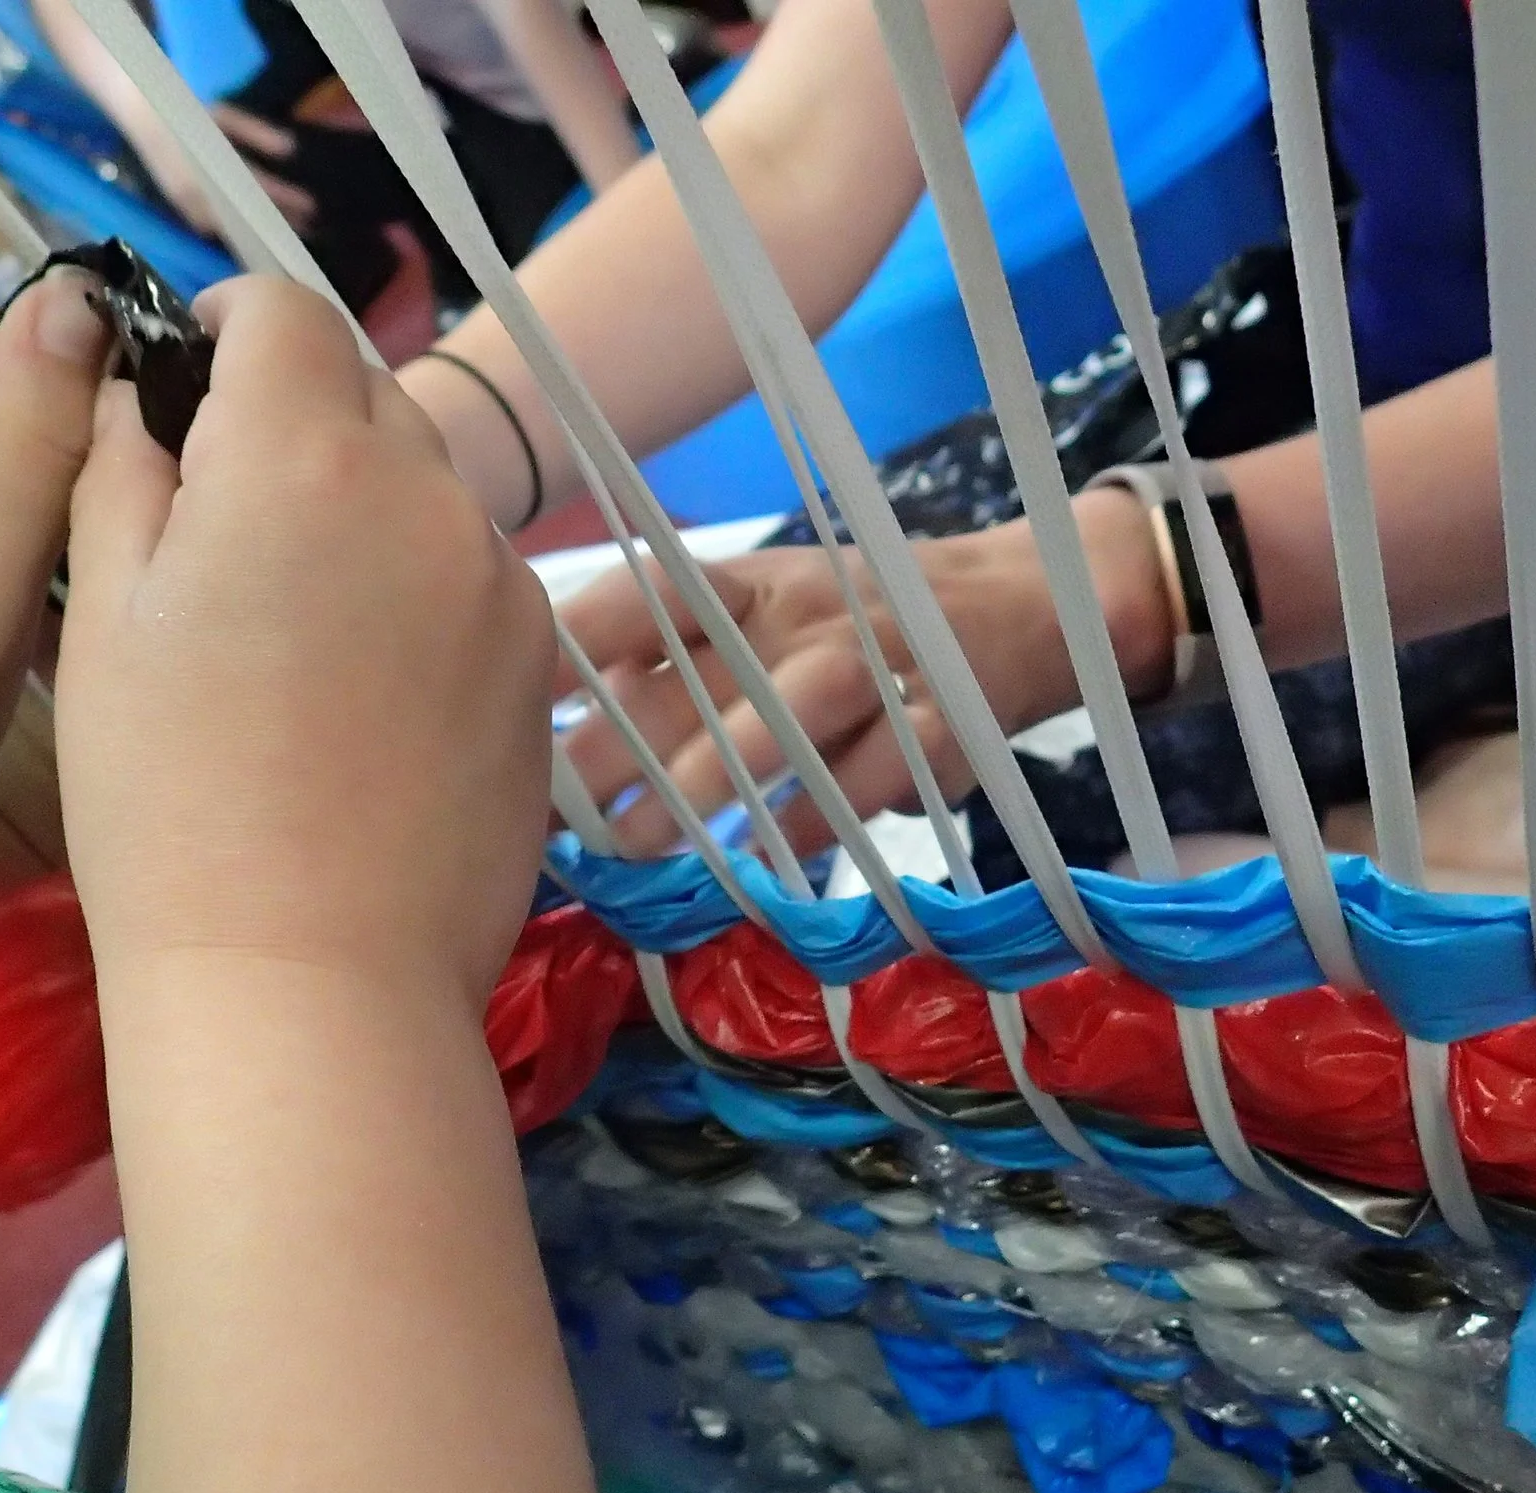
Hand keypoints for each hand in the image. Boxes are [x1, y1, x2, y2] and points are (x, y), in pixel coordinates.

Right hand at [56, 276, 552, 1005]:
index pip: (284, 309)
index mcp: (305, 456)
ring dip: (362, 514)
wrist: (310, 976)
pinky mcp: (541, 662)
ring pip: (424, 492)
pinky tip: (366, 695)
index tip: (187, 384)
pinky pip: (472, 580)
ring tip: (296, 633)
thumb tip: (139, 387)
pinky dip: (419, 595)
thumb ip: (124, 463)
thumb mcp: (102, 615)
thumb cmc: (168, 802)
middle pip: (364, 394)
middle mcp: (429, 492)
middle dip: (294, 424)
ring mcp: (503, 579)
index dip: (224, 328)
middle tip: (223, 528)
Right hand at [129, 107, 315, 236]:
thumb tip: (291, 150)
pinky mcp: (185, 214)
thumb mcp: (223, 114)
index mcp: (211, 169)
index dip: (286, 200)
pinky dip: (242, 234)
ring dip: (264, 234)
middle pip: (251, 219)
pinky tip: (262, 235)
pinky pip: (219, 231)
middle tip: (313, 231)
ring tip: (293, 236)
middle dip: (281, 225)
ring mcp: (190, 209)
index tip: (312, 208)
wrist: (140, 115)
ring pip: (235, 232)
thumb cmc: (186, 112)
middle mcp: (200, 195)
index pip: (258, 190)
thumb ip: (256, 133)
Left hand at [555, 488, 1172, 855]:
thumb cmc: (859, 621)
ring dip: (715, 774)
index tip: (516, 680)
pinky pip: (874, 775)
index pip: (655, 593)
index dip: (585, 632)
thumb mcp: (772, 611)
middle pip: (706, 669)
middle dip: (622, 737)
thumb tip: (556, 717)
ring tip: (640, 841)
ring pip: (792, 710)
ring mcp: (880, 664)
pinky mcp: (941, 724)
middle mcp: (809, 614)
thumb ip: (682, 657)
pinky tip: (763, 865)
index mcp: (755, 584)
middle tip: (550, 802)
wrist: (1019, 608)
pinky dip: (818, 820)